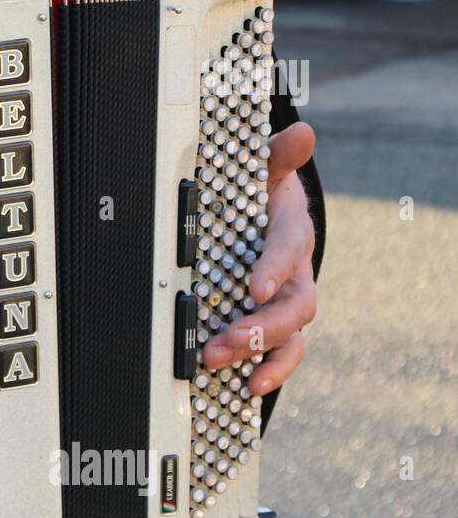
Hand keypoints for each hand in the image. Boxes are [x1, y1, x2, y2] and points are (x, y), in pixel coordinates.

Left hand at [203, 122, 317, 395]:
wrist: (262, 216)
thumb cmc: (259, 195)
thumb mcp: (262, 171)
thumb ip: (275, 156)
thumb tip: (301, 131)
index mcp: (290, 232)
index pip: (289, 248)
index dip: (273, 267)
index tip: (253, 287)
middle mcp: (295, 272)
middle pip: (294, 305)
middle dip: (258, 326)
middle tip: (220, 340)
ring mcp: (286, 303)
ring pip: (287, 335)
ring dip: (255, 353)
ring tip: (215, 361)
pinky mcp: (274, 326)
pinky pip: (281, 354)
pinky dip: (269, 372)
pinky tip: (246, 386)